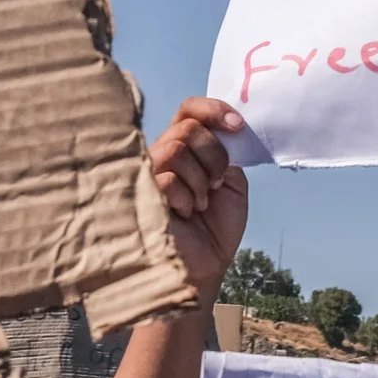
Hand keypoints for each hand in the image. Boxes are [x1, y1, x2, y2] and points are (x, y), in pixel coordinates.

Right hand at [151, 98, 250, 304]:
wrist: (205, 267)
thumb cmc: (215, 229)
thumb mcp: (232, 183)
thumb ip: (228, 152)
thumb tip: (228, 128)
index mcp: (185, 148)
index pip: (189, 109)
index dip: (212, 109)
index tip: (238, 125)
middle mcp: (163, 154)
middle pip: (188, 127)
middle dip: (213, 155)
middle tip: (215, 184)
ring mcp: (148, 172)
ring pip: (176, 149)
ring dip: (199, 180)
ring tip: (199, 204)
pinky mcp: (140, 191)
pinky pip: (167, 177)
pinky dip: (186, 198)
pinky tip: (184, 215)